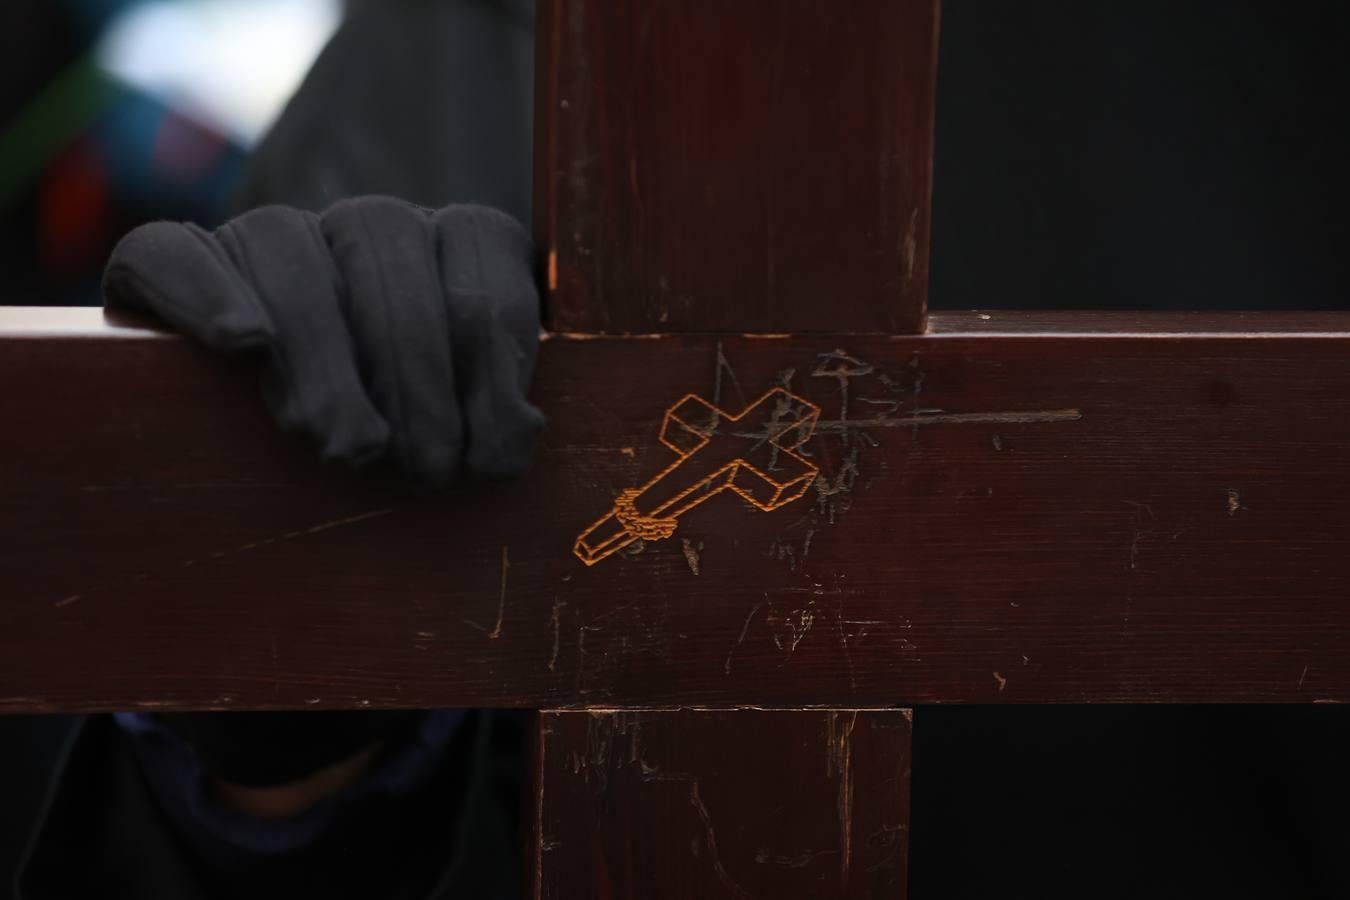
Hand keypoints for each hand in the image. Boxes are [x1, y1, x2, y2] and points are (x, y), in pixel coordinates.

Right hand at [103, 198, 543, 486]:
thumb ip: (496, 414)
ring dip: (328, 362)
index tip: (492, 452)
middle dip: (418, 378)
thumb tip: (511, 439)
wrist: (268, 441)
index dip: (494, 362)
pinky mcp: (174, 259)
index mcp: (450, 247)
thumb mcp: (465, 423)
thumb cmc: (404, 440)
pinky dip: (206, 292)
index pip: (481, 262)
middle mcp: (365, 227)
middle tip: (426, 470)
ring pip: (291, 258)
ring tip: (350, 447)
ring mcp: (270, 236)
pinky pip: (173, 250)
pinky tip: (242, 344)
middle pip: (390, 264)